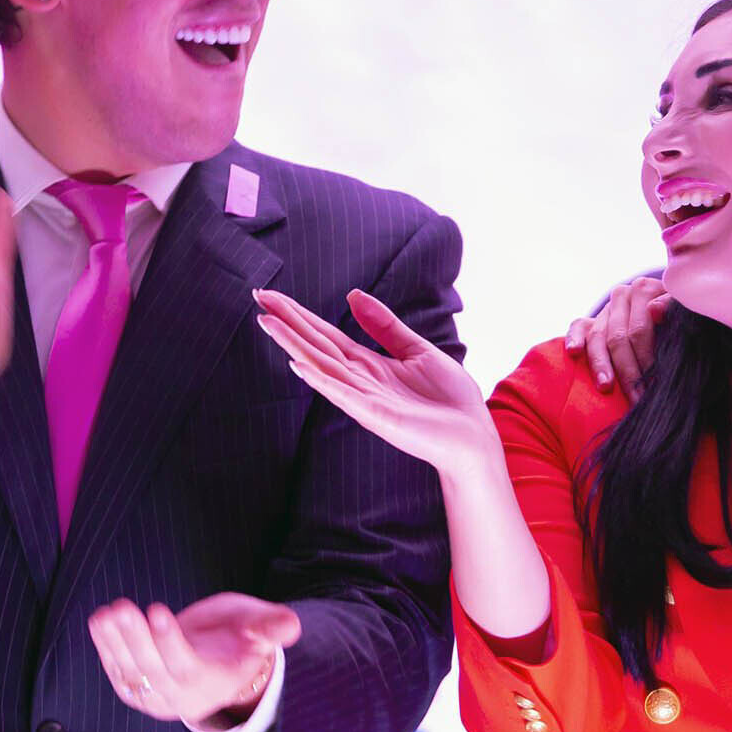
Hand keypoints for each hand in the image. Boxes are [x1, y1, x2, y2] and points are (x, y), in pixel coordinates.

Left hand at [89, 592, 301, 728]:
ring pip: (131, 672)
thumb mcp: (260, 631)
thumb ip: (270, 628)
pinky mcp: (137, 689)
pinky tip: (99, 622)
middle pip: (153, 670)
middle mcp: (181, 697)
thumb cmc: (242, 640)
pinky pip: (118, 671)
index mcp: (212, 683)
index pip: (186, 666)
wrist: (219, 664)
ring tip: (106, 613)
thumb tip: (291, 626)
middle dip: (135, 639)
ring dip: (114, 643)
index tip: (157, 610)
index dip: (170, 641)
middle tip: (122, 608)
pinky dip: (106, 648)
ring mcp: (156, 696)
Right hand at [254, 288, 499, 476]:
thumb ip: (385, 325)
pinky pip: (343, 394)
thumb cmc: (449, 399)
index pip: (325, 334)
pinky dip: (320, 380)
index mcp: (368, 365)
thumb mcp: (417, 350)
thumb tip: (352, 295)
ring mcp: (364, 399)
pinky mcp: (377, 416)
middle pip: (316, 345)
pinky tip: (298, 364)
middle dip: (287, 322)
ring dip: (293, 344)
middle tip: (258, 296)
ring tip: (267, 322)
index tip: (270, 295)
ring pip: (321, 366)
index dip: (298, 314)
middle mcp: (359, 381)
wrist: (473, 436)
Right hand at [564, 276, 669, 396]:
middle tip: (638, 398)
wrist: (671, 313)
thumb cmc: (681, 319)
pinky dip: (574, 339)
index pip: (639, 330)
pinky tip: (573, 352)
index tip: (655, 384)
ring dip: (601, 364)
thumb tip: (654, 310)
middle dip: (628, 372)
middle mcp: (622, 296)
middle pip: (618, 338)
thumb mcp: (683, 313)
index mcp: (644, 290)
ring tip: (606, 387)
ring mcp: (605, 309)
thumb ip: (672, 308)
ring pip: (597, 337)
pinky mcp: (590, 320)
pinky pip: (578, 327)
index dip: (646, 359)